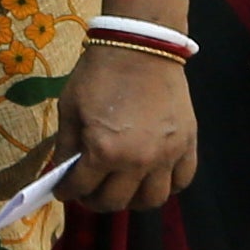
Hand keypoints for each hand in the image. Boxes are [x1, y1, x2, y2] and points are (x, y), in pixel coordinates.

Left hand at [55, 42, 196, 212]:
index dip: (66, 191)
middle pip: (114, 202)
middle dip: (94, 200)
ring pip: (152, 200)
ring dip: (132, 200)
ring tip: (121, 188)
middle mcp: (137, 161)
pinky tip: (152, 177)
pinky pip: (182, 181)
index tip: (62, 189)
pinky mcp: (188, 145)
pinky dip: (167, 185)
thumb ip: (66, 146)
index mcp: (104, 151)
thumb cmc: (99, 75)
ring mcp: (167, 155)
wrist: (140, 47)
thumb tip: (63, 171)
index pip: (80, 188)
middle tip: (88, 191)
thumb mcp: (69, 109)